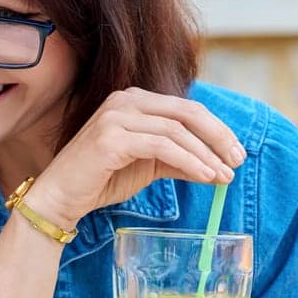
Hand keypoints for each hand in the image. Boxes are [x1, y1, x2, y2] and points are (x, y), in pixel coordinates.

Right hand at [24, 88, 244, 228]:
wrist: (59, 198)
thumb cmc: (100, 179)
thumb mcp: (148, 167)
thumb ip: (180, 160)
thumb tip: (219, 167)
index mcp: (134, 100)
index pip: (186, 108)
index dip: (216, 129)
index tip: (235, 153)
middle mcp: (124, 100)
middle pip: (186, 112)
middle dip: (218, 137)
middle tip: (238, 161)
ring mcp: (116, 116)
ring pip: (176, 130)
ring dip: (206, 154)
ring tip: (224, 176)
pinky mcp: (111, 138)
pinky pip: (162, 147)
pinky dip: (188, 161)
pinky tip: (204, 176)